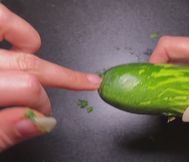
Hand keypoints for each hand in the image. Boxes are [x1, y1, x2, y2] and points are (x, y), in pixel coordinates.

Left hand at [0, 4, 100, 150]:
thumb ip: (4, 132)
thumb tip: (42, 123)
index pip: (27, 90)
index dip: (42, 108)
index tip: (42, 119)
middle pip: (27, 64)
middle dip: (52, 82)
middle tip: (62, 93)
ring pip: (5, 24)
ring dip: (31, 43)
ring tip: (42, 60)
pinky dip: (13, 27)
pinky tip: (23, 43)